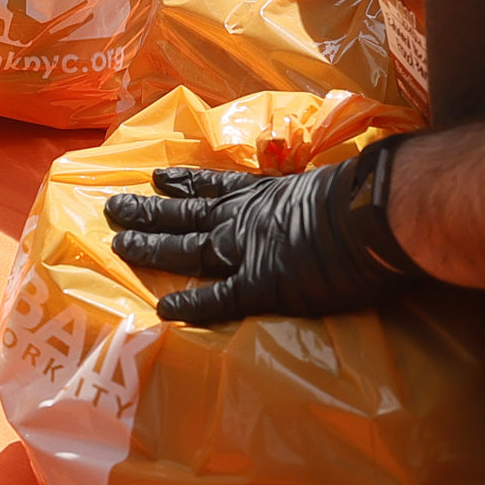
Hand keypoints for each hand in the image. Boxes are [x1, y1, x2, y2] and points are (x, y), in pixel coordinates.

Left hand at [103, 138, 423, 324]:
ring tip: (117, 244)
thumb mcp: (329, 181)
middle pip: (184, 214)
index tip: (155, 176)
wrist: (372, 214)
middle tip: (112, 207)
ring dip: (151, 247)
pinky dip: (192, 304)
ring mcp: (248, 250)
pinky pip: (219, 298)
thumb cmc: (362, 194)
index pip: (213, 185)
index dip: (183, 181)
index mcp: (264, 194)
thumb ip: (313, 189)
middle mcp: (244, 218)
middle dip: (147, 212)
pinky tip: (163, 309)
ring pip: (187, 248)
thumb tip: (331, 185)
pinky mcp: (260, 284)